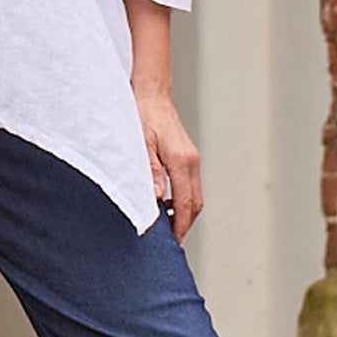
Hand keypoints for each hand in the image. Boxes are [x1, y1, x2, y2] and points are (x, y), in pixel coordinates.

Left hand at [132, 85, 202, 243]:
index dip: (179, 226)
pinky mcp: (188, 156)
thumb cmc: (142, 115)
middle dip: (185, 224)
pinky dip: (183, 200)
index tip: (171, 242)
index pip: (185, 202)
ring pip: (195, 195)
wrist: (151, 93)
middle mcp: (191, 160)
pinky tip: (166, 206)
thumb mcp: (140, 144)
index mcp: (180, 160)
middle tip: (169, 242)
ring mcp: (192, 158)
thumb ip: (149, 172)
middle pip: (196, 203)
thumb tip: (156, 199)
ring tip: (167, 228)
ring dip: (184, 213)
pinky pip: (190, 185)